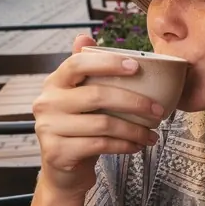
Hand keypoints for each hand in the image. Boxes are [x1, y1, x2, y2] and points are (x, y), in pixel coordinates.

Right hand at [33, 33, 166, 196]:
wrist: (62, 170)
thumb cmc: (77, 129)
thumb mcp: (79, 97)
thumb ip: (85, 70)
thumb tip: (85, 35)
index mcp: (54, 83)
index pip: (77, 64)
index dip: (107, 63)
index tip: (136, 66)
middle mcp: (46, 103)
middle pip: (97, 96)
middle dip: (134, 102)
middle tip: (158, 110)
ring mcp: (49, 128)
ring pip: (103, 124)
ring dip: (135, 130)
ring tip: (152, 134)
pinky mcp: (58, 152)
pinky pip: (100, 145)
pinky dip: (124, 145)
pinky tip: (137, 145)